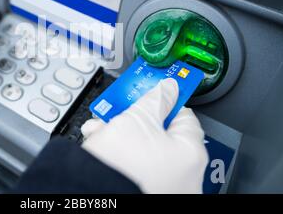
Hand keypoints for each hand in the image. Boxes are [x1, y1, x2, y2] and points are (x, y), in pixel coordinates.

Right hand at [81, 78, 207, 193]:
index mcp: (191, 155)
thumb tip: (168, 88)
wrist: (91, 191)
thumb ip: (156, 99)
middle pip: (162, 135)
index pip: (185, 117)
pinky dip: (122, 157)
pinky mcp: (146, 193)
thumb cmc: (120, 164)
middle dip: (137, 120)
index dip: (165, 102)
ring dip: (123, 136)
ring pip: (146, 152)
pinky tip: (103, 147)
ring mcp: (166, 189)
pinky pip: (138, 168)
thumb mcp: (137, 117)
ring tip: (103, 129)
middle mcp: (185, 177)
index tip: (152, 96)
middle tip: (123, 112)